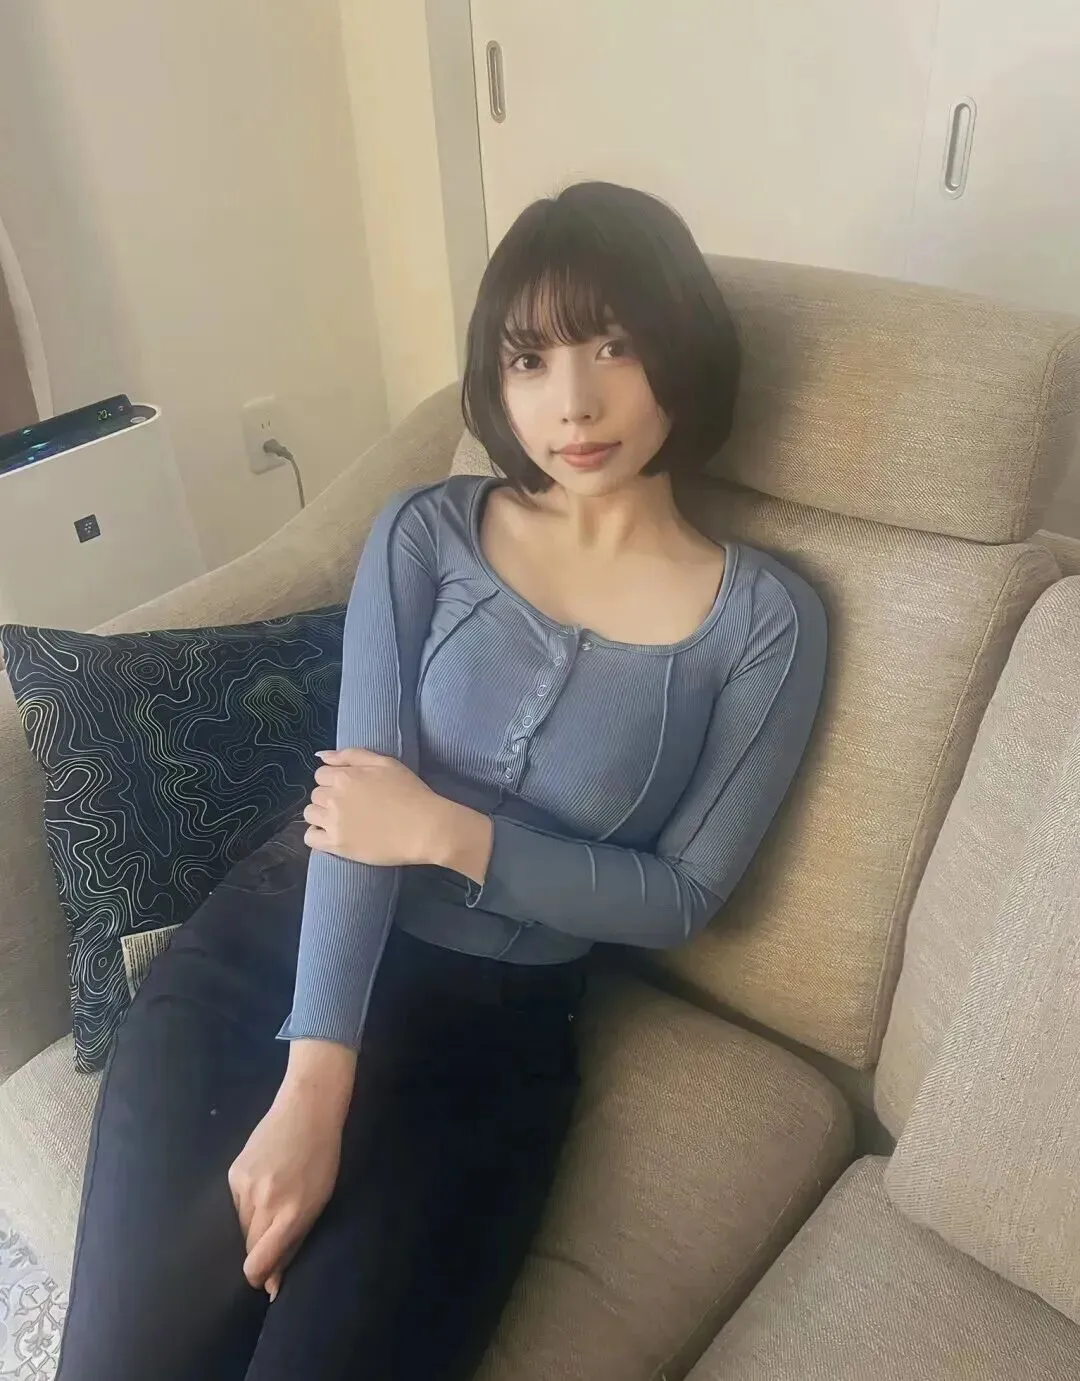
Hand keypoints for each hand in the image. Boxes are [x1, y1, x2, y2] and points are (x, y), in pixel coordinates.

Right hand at [228, 1083, 343, 1300]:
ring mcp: (246, 1186)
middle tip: (276, 1235)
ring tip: (275, 1202)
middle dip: (259, 1252)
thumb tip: (272, 1285)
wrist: (307, 1110)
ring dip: (254, 1227)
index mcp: (292, 1214)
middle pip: (249, 1249)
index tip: (264, 1280)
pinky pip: (235, 1205)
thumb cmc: (322, 1160)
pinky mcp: (233, 1173)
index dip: (258, 1278)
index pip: (259, 1263)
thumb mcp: (319, 1203)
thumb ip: (294, 1243)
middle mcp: (265, 1203)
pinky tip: (264, 1184)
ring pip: (241, 1227)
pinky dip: (247, 1205)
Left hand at [305, 748, 451, 868]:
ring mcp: (334, 823)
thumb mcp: (385, 763)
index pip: (321, 774)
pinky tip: (333, 834)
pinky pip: (310, 838)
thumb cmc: (411, 792)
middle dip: (329, 797)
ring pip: (310, 814)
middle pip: (316, 794)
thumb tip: (321, 756)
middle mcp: (334, 798)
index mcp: (345, 776)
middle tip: (352, 805)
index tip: (351, 789)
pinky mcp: (337, 845)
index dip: (335, 780)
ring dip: (322, 814)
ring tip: (343, 819)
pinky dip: (317, 835)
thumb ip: (351, 755)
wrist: (425, 827)